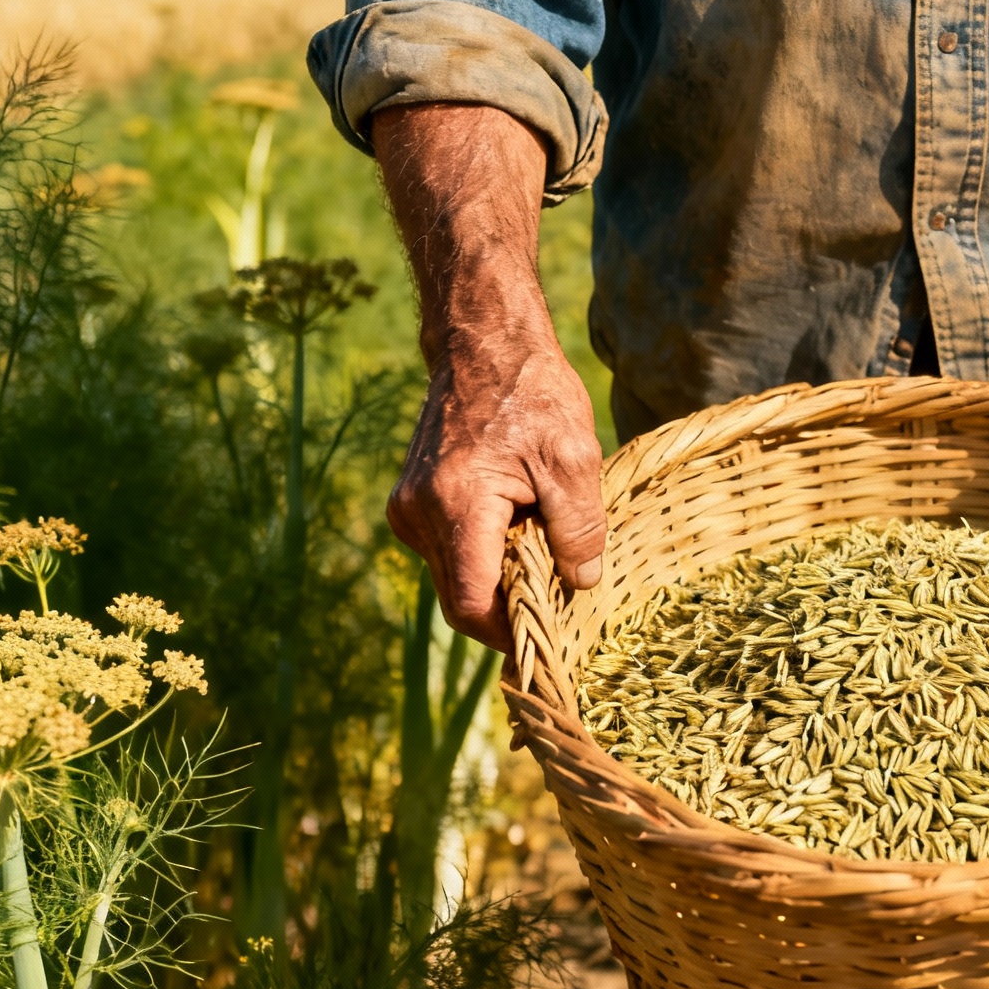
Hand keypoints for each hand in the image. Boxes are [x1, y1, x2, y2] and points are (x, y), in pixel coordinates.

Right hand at [373, 102, 603, 650]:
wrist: (482, 344)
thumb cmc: (532, 393)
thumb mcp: (574, 458)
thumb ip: (578, 529)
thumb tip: (580, 586)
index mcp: (456, 503)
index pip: (469, 602)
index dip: (506, 634)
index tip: (546, 645)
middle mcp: (417, 512)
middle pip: (460, 595)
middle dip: (507, 610)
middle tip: (558, 608)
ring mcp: (407, 508)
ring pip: (454, 576)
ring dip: (497, 581)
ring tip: (544, 558)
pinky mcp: (411, 502)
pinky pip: (449, 552)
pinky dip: (484, 557)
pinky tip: (519, 533)